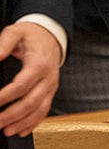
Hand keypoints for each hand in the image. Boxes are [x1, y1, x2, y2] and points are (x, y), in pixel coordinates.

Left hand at [0, 22, 62, 136]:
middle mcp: (48, 77)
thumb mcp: (16, 32)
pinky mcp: (49, 92)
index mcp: (40, 64)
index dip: (6, 96)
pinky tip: (22, 130)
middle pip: (31, 101)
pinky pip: (44, 110)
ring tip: (7, 130)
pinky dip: (33, 123)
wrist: (50, 36)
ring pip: (39, 109)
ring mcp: (51, 86)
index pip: (22, 85)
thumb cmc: (31, 36)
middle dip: (12, 115)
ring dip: (22, 122)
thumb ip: (4, 43)